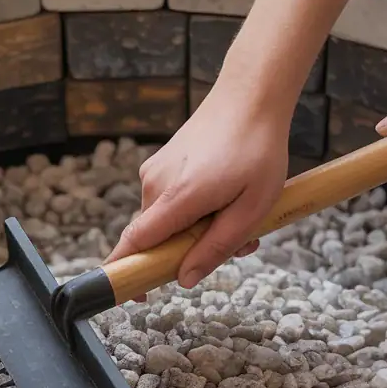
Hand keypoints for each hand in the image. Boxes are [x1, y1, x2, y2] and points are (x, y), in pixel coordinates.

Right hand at [106, 76, 290, 288]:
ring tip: (241, 214)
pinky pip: (172, 201)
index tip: (129, 293)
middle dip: (193, 251)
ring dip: (200, 229)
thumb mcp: (251, 209)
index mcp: (177, 197)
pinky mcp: (162, 163)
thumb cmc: (258, 149)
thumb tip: (185, 279)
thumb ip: (216, 247)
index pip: (135, 243)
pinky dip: (196, 209)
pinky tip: (227, 196)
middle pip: (159, 239)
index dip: (128, 271)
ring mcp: (155, 171)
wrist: (251, 95)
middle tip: (242, 244)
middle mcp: (156, 184)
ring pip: (169, 221)